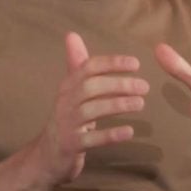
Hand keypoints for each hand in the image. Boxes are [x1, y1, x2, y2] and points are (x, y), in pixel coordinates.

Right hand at [26, 31, 148, 189]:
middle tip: (144, 86)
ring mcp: (67, 124)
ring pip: (92, 110)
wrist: (46, 156)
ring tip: (141, 104)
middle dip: (118, 83)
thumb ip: (76, 65)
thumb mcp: (70, 91)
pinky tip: (129, 132)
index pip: (88, 67)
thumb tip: (71, 34)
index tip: (136, 63)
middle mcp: (65, 102)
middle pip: (91, 87)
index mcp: (68, 86)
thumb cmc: (65, 119)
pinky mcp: (71, 145)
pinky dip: (111, 134)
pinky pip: (92, 139)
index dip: (112, 63)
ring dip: (118, 105)